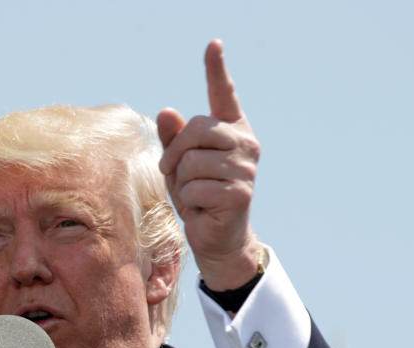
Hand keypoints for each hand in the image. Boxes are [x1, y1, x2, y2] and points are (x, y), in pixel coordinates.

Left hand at [157, 40, 261, 290]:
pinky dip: (189, 201)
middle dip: (175, 153)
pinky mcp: (239, 192)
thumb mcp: (180, 165)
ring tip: (195, 194)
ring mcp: (246, 168)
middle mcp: (245, 144)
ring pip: (192, 161)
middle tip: (173, 174)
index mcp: (232, 131)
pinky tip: (203, 209)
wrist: (218, 238)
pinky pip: (195, 188)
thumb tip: (167, 111)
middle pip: (196, 129)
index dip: (216, 70)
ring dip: (181, 182)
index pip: (223, 95)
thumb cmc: (199, 196)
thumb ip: (173, 139)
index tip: (213, 44)